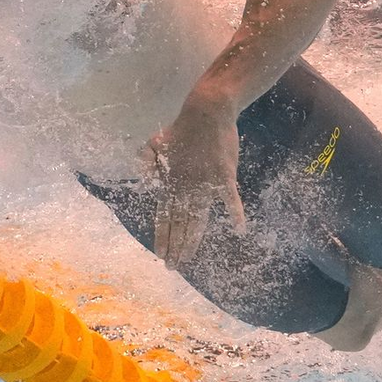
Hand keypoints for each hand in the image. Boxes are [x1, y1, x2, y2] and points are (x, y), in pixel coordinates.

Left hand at [142, 95, 247, 272]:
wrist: (206, 113)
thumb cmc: (181, 129)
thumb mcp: (154, 143)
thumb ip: (146, 161)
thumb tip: (142, 179)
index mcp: (170, 183)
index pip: (164, 217)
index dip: (162, 237)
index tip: (161, 256)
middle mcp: (185, 189)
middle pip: (179, 225)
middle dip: (175, 247)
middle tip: (172, 267)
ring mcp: (205, 185)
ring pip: (197, 221)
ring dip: (192, 242)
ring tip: (187, 260)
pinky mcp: (223, 177)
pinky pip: (230, 200)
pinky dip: (235, 214)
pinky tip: (238, 230)